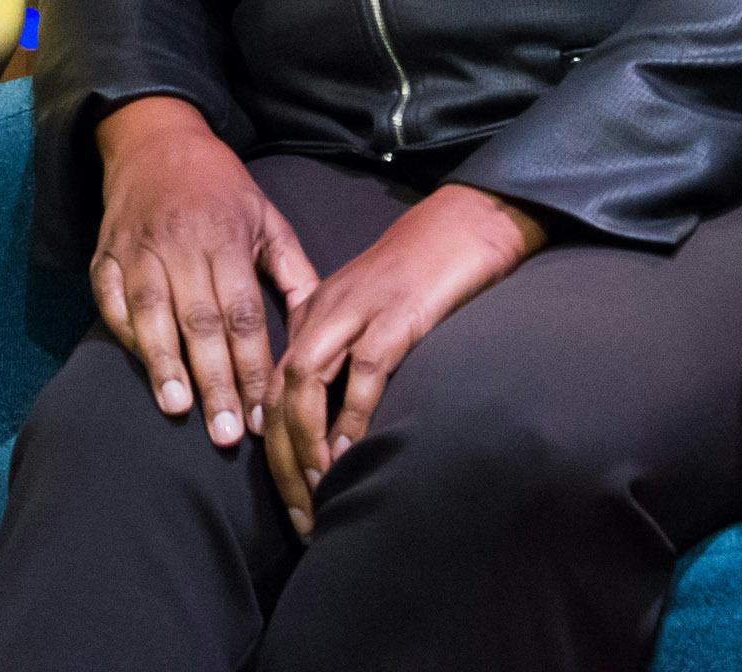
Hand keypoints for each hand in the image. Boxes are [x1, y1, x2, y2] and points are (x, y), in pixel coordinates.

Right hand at [91, 98, 319, 448]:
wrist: (156, 140)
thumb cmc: (222, 190)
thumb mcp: (267, 219)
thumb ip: (293, 273)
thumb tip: (320, 327)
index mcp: (227, 239)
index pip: (243, 314)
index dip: (253, 366)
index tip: (263, 413)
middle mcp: (182, 246)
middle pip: (200, 323)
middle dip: (215, 382)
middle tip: (226, 435)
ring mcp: (139, 250)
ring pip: (152, 315)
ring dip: (165, 366)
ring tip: (178, 410)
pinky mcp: (105, 255)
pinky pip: (112, 301)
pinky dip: (125, 336)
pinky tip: (143, 370)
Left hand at [263, 184, 543, 538]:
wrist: (468, 222)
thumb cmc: (427, 275)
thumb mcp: (373, 315)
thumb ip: (349, 358)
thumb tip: (338, 428)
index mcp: (313, 313)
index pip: (273, 388)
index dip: (274, 450)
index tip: (292, 502)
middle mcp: (323, 311)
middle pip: (278, 392)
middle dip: (282, 462)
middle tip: (300, 519)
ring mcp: (358, 311)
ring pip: (305, 382)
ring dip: (306, 445)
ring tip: (319, 494)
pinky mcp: (397, 314)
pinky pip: (363, 371)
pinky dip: (352, 416)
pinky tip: (353, 453)